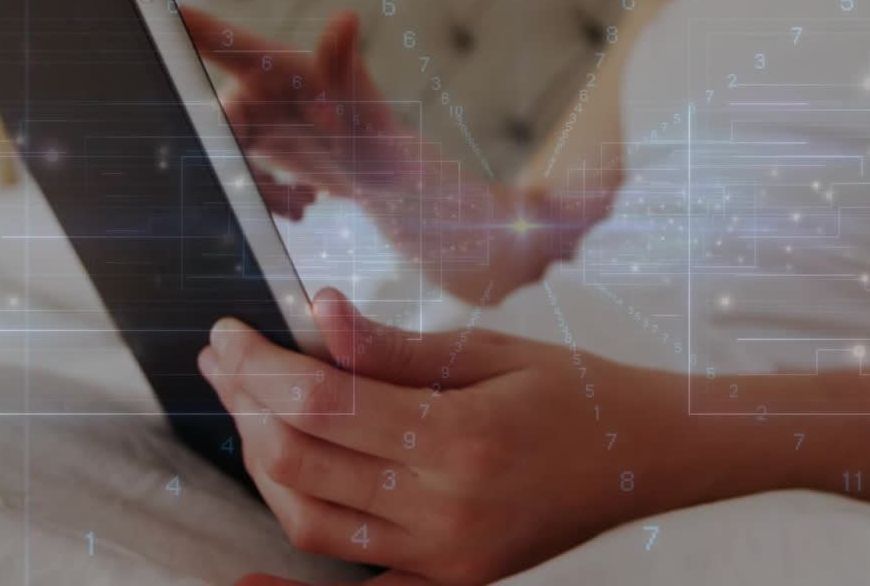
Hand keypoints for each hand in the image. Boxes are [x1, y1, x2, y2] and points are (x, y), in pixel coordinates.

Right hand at [182, 8, 409, 217]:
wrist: (386, 180)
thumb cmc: (377, 133)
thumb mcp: (358, 105)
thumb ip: (341, 64)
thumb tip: (346, 18)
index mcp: (276, 66)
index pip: (223, 42)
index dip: (186, 27)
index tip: (158, 10)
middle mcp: (258, 89)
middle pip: (216, 120)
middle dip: (237, 159)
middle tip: (271, 187)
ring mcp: (255, 120)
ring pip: (226, 156)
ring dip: (259, 188)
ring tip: (303, 199)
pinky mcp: (257, 150)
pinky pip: (238, 176)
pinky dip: (266, 198)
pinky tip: (301, 205)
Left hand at [198, 289, 664, 585]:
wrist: (644, 456)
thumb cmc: (575, 392)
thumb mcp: (490, 351)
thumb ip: (393, 344)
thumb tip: (315, 311)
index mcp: (461, 435)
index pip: (322, 398)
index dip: (260, 363)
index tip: (229, 331)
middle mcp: (447, 506)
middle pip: (300, 459)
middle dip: (245, 404)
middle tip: (225, 360)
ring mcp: (445, 555)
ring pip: (308, 521)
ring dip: (260, 465)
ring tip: (247, 414)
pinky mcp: (449, 581)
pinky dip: (292, 583)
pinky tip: (243, 575)